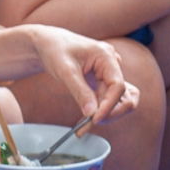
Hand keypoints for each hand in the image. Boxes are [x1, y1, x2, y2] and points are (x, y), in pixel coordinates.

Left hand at [5, 24, 137, 124]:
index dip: (109, 105)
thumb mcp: (65, 70)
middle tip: (90, 124)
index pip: (118, 85)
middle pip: (122, 95)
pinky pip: (106, 100)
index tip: (95, 119)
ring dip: (105, 114)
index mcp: (106, 56)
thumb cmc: (54, 50)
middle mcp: (112, 64)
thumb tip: (91, 113)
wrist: (47, 43)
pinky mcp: (102, 81)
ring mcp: (108, 73)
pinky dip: (98, 111)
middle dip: (110, 112)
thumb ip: (79, 91)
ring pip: (117, 100)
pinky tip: (85, 120)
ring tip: (84, 126)